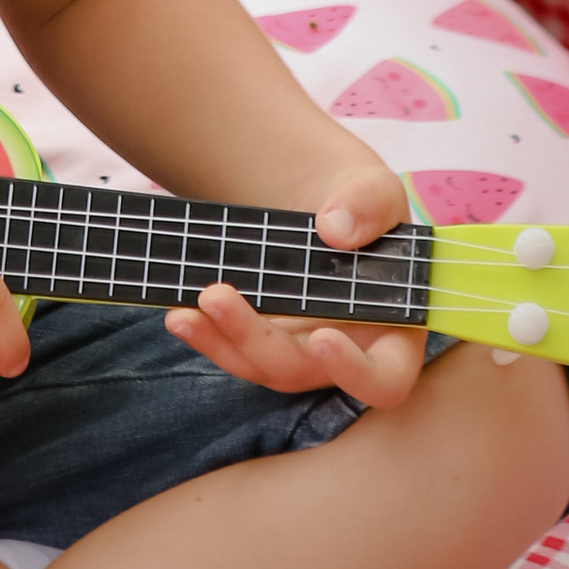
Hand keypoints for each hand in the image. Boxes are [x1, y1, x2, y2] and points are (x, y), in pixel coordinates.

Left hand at [162, 149, 424, 407]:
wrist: (319, 202)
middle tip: (216, 297)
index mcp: (391, 331)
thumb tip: (335, 229)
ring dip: (221, 343)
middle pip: (303, 371)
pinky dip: (206, 334)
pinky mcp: (262, 339)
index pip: (384, 379)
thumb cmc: (362, 203)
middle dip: (256, 340)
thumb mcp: (375, 190)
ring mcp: (300, 350)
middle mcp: (346, 353)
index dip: (355, 371)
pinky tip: (177, 313)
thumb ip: (370, 204)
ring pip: (261, 366)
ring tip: (184, 312)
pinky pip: (234, 348)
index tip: (323, 337)